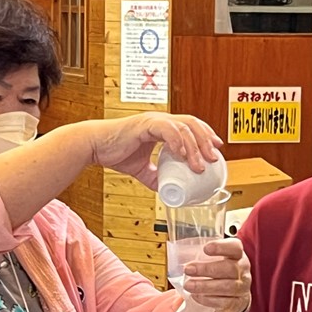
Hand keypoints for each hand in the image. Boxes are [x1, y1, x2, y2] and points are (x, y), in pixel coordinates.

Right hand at [90, 112, 221, 188]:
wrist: (95, 147)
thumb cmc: (115, 152)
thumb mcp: (142, 170)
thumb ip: (156, 177)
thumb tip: (168, 191)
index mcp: (162, 127)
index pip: (191, 126)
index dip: (206, 135)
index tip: (216, 149)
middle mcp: (161, 120)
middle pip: (193, 124)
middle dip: (207, 141)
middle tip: (213, 158)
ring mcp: (154, 121)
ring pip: (184, 127)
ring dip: (195, 146)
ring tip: (200, 164)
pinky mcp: (145, 125)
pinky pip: (168, 130)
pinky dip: (178, 141)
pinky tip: (182, 154)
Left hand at [183, 239, 251, 311]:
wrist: (237, 297)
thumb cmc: (223, 274)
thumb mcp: (218, 261)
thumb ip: (205, 257)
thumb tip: (180, 256)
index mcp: (238, 255)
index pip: (235, 247)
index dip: (221, 247)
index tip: (206, 249)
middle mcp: (242, 270)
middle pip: (229, 268)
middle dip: (206, 269)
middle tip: (188, 269)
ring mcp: (241, 287)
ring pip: (226, 286)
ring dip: (204, 286)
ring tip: (188, 285)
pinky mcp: (237, 303)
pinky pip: (223, 302)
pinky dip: (207, 299)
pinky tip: (196, 296)